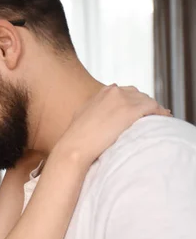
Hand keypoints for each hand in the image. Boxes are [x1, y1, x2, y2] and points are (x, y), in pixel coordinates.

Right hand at [55, 85, 170, 165]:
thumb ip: (93, 110)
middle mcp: (113, 92)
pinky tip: (163, 120)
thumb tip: (99, 116)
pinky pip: (153, 108)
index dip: (132, 103)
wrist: (75, 147)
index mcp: (102, 92)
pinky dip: (160, 113)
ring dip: (153, 110)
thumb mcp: (82, 116)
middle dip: (143, 105)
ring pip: (147, 100)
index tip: (137, 113)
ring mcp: (123, 99)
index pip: (125, 92)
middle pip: (138, 95)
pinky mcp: (132, 110)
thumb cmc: (76, 138)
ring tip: (158, 120)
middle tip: (149, 118)